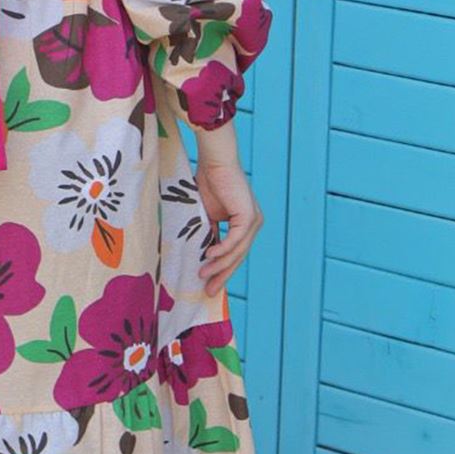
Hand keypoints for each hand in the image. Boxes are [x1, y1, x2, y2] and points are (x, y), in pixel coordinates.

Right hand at [195, 159, 262, 296]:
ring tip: (203, 275)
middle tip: (209, 291)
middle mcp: (253, 224)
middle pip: (238, 257)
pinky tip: (208, 256)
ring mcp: (253, 221)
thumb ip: (208, 234)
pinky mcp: (248, 216)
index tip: (209, 285)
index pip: (235, 254)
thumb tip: (201, 256)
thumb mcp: (207, 216)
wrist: (215, 162)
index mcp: (245, 225)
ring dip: (219, 265)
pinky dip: (221, 250)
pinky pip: (235, 240)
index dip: (223, 271)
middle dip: (223, 275)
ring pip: (237, 251)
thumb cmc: (209, 183)